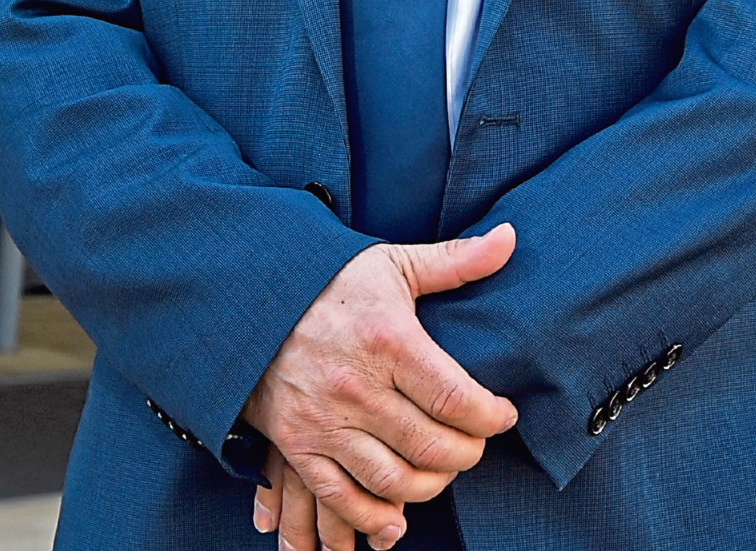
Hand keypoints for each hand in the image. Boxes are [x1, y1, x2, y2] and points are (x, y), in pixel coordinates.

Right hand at [243, 226, 518, 548]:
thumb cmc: (328, 280)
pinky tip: (397, 517)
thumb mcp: (392, 263)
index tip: (504, 415)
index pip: (455, 397)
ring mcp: (323, 421)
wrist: (246, 299)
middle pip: (431, 445)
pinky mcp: (296, 444)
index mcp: (388, 340)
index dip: (490, 417)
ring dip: (430, 486)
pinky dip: (373, 516)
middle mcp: (356, 387)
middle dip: (468, 454)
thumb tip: (509, 237)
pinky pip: (340, 497)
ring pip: (392, 479)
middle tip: (477, 445)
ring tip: (444, 470)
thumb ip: (454, 260)